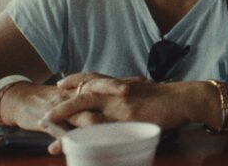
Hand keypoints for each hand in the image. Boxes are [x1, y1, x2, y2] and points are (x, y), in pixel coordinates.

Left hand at [41, 79, 194, 153]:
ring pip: (87, 115)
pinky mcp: (128, 119)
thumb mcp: (142, 87)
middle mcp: (116, 91)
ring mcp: (120, 105)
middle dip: (62, 108)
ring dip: (69, 129)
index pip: (92, 77)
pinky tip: (79, 149)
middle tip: (44, 118)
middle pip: (82, 95)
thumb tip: (121, 94)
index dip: (74, 80)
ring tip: (54, 142)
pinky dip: (89, 141)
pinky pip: (104, 131)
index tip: (59, 84)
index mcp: (119, 83)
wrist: (183, 98)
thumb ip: (127, 91)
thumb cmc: (166, 95)